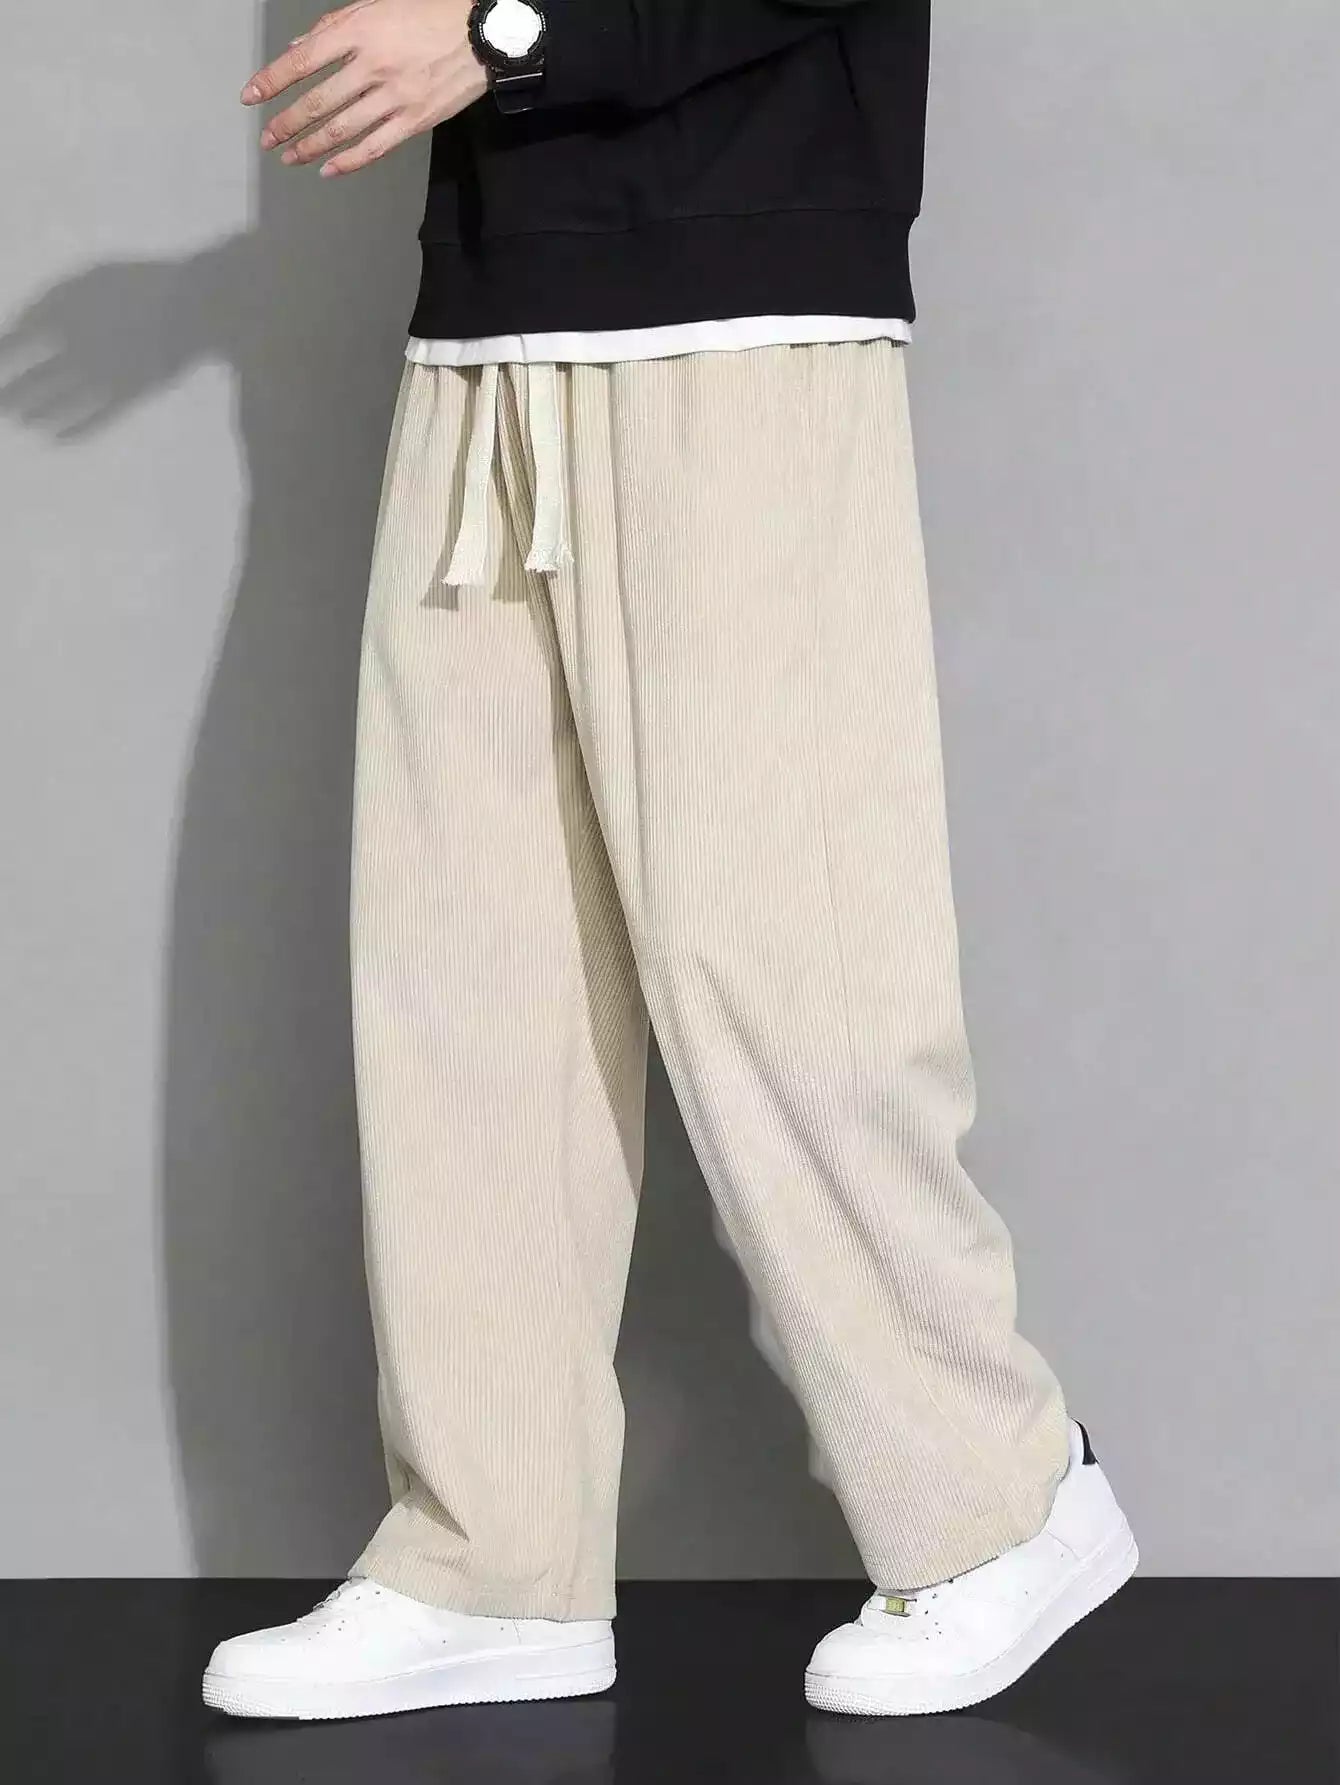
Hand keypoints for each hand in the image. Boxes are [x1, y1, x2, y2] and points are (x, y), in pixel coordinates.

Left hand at [242, 0, 487, 179]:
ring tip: (290, 157)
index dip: (272, 81)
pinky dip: (348, 161)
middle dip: (286, 123)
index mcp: (360, 33)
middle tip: (268, 137)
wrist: (481, 36)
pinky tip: (327, 169)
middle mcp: (373, 67)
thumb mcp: (376, 6)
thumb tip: (299, 50)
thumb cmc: (430, 14)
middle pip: (318, 103)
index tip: (251, 97)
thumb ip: (334, 27)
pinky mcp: (414, 121)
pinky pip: (374, 147)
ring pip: (341, 130)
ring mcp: (394, 98)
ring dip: (310, 146)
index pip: (303, 62)